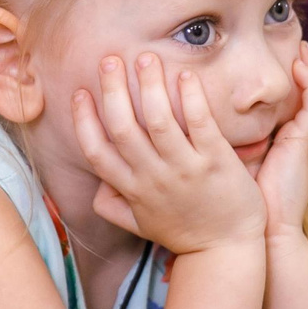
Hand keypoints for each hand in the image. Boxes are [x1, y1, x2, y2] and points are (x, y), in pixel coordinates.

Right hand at [71, 52, 265, 255]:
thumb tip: (96, 188)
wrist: (227, 251)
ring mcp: (185, 169)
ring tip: (146, 57)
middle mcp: (154, 178)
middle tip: (109, 59)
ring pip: (159, 120)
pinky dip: (191, 98)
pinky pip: (200, 124)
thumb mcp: (142, 225)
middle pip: (123, 128)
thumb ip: (115, 206)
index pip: (97, 151)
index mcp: (133, 190)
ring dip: (150, 85)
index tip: (80, 93)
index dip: (83, 120)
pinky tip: (185, 75)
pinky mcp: (216, 162)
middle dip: (113, 90)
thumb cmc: (185, 234)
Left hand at [251, 45, 307, 247]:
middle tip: (301, 48)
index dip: (307, 80)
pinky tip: (297, 69)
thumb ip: (233, 142)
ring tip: (301, 51)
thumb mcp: (241, 164)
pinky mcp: (304, 144)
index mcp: (296, 144)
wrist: (262, 231)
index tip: (289, 60)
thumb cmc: (245, 203)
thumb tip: (201, 121)